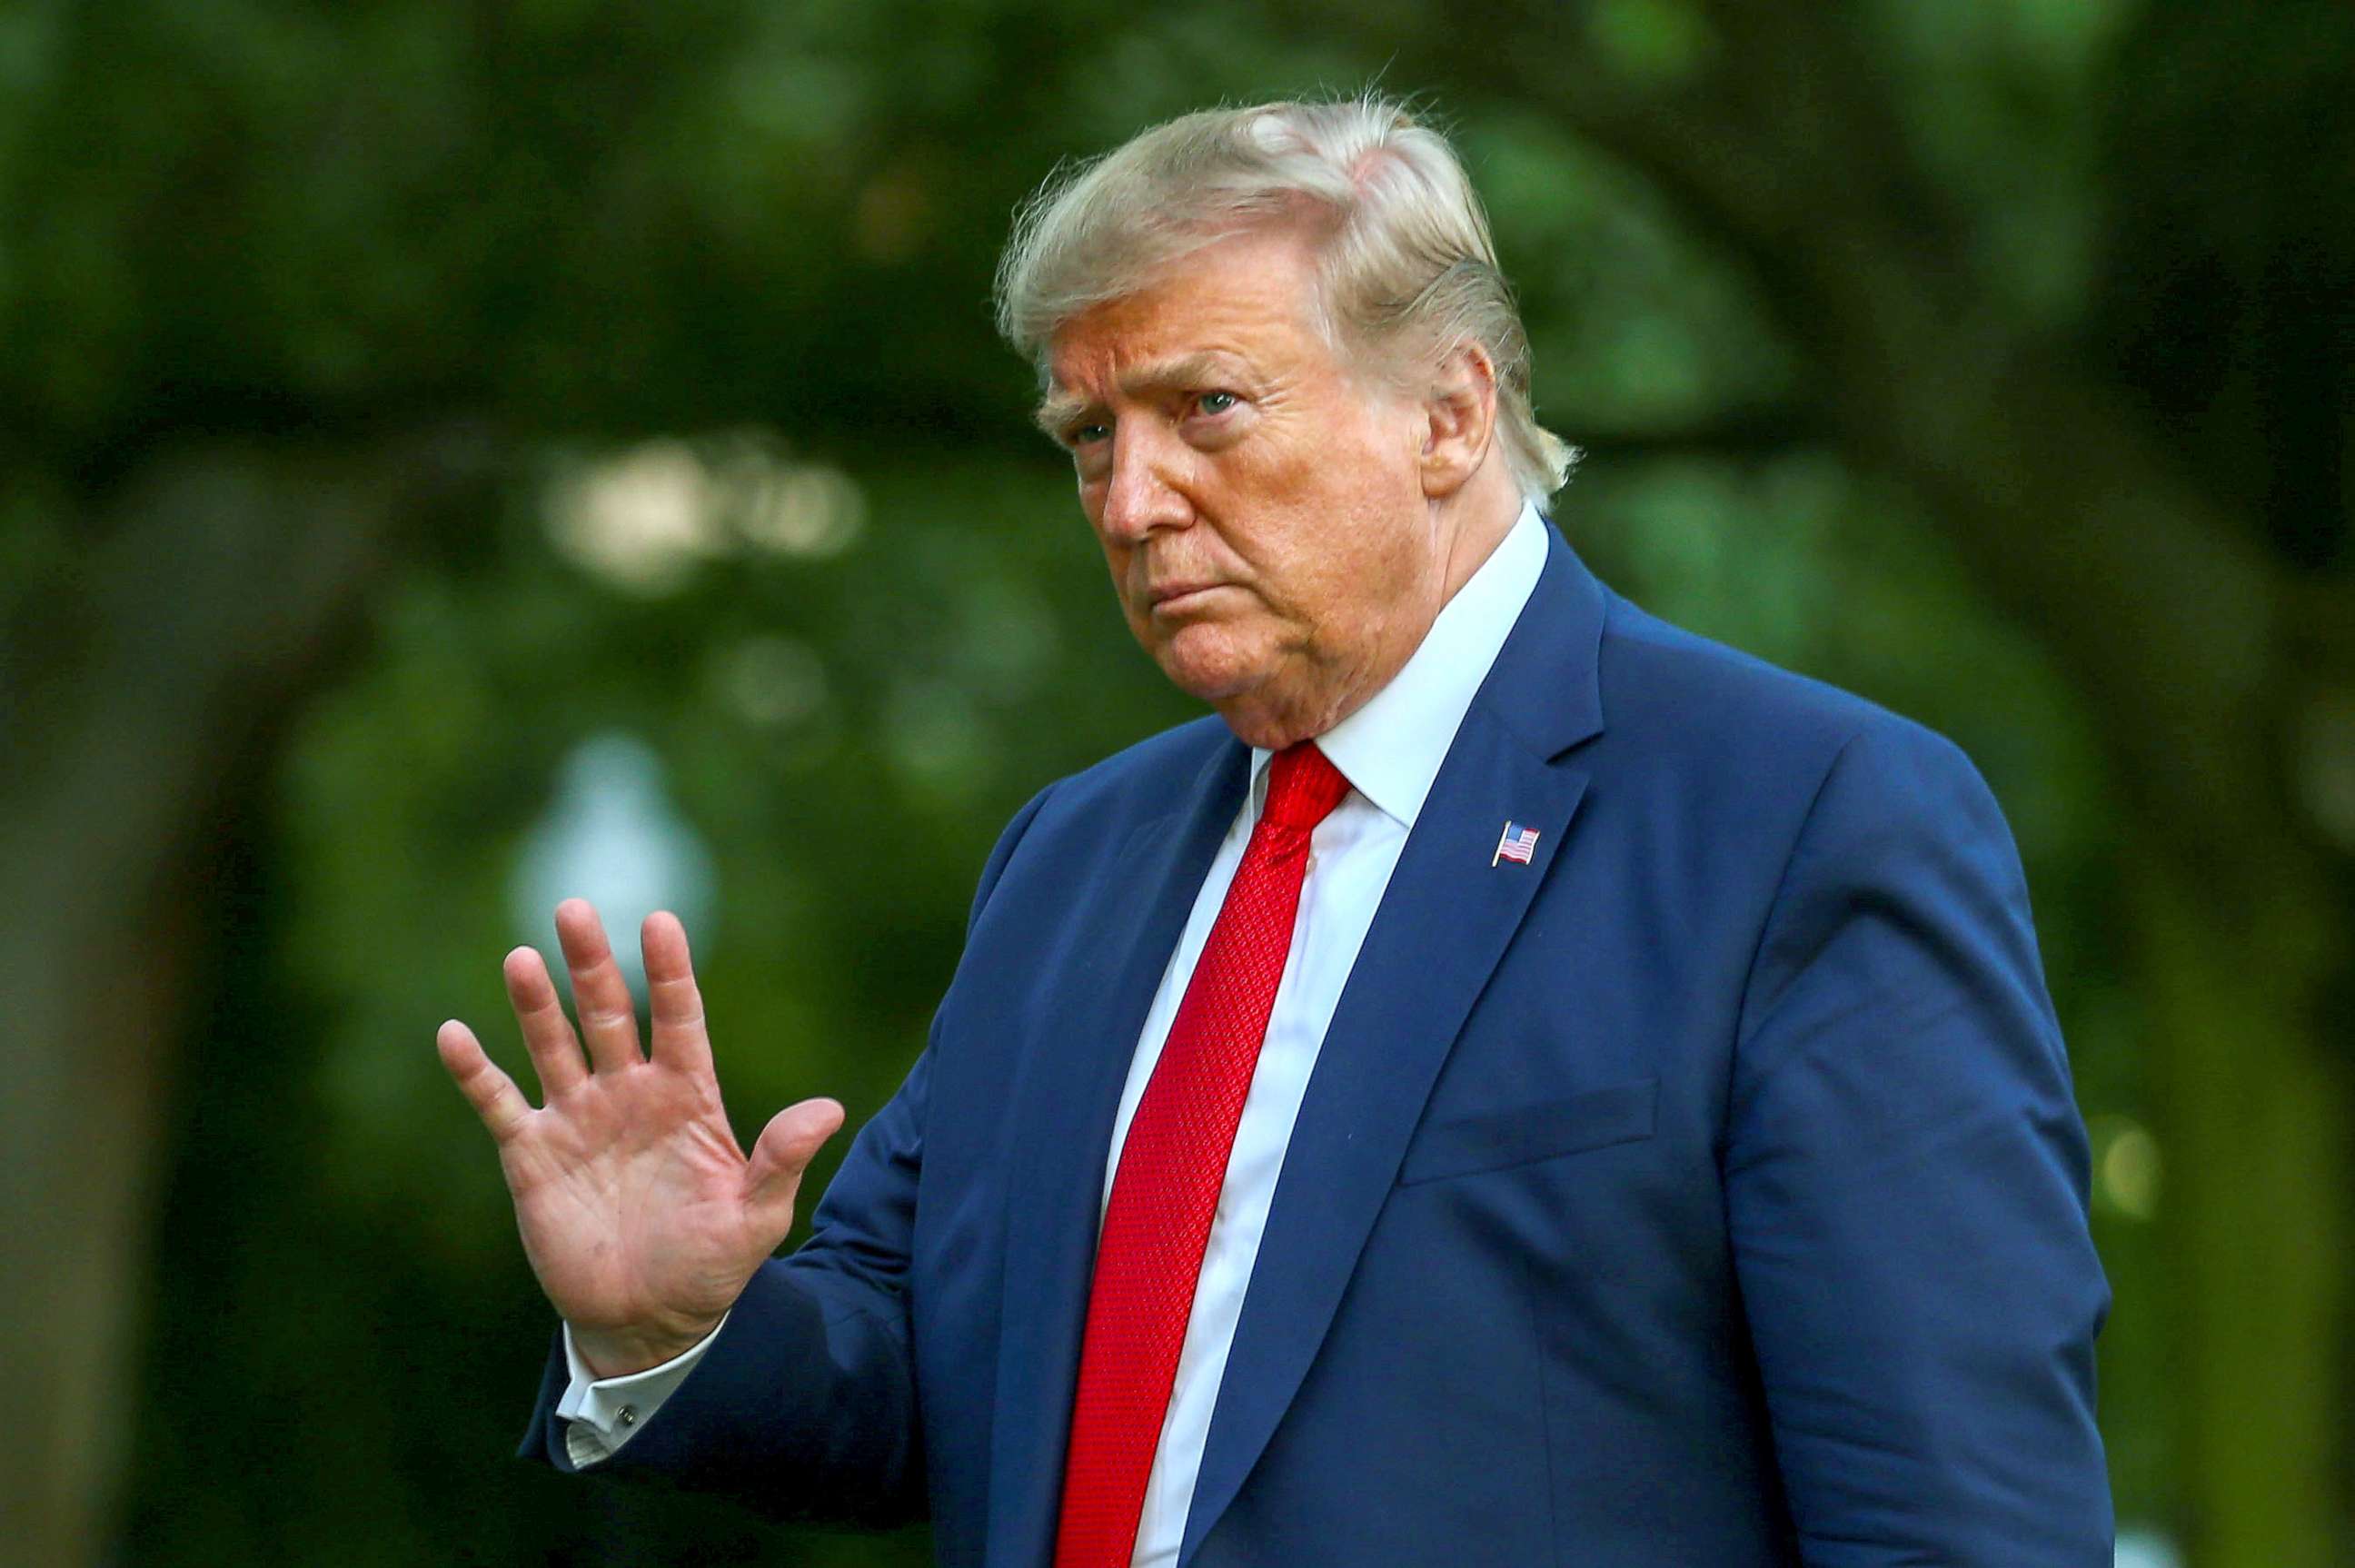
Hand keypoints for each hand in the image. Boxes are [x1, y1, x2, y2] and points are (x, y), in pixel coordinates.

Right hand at [437, 899, 843, 1376]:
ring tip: (521, 957)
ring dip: (535, 1004)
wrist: (649, 1320)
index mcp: (686, 1097)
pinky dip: (475, 1071)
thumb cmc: (710, 1264)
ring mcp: (578, 1119)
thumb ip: (782, 1159)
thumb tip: (829, 1109)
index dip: (668, 971)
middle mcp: (629, 1093)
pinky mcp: (533, 1155)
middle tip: (574, 908)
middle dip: (591, 965)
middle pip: (608, 1015)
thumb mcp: (756, 1217)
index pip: (678, 1018)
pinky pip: (500, 1104)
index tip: (660, 921)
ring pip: (553, 1046)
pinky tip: (453, 1033)